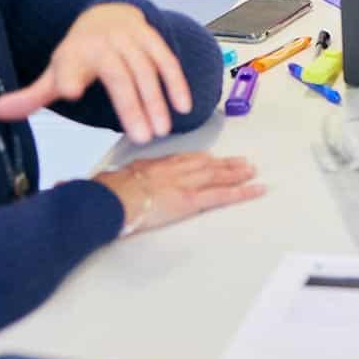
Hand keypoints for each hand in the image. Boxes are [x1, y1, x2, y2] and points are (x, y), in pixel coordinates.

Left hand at [0, 3, 191, 143]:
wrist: (109, 13)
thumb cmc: (82, 50)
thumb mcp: (55, 71)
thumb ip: (32, 96)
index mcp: (76, 53)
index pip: (70, 65)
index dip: (69, 77)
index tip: (69, 91)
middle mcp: (106, 44)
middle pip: (120, 76)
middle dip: (133, 106)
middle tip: (142, 137)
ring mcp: (133, 40)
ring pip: (147, 71)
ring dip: (158, 101)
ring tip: (162, 129)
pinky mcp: (154, 39)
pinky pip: (168, 61)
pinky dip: (177, 83)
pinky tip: (184, 106)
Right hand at [95, 152, 262, 235]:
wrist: (113, 198)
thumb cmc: (109, 190)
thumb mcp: (115, 178)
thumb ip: (121, 178)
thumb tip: (103, 180)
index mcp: (158, 164)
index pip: (187, 160)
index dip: (204, 159)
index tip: (213, 159)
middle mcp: (177, 169)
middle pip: (207, 165)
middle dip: (226, 164)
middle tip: (243, 162)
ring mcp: (187, 183)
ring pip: (218, 176)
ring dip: (237, 173)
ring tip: (252, 171)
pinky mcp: (192, 199)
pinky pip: (222, 195)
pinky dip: (242, 192)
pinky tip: (255, 190)